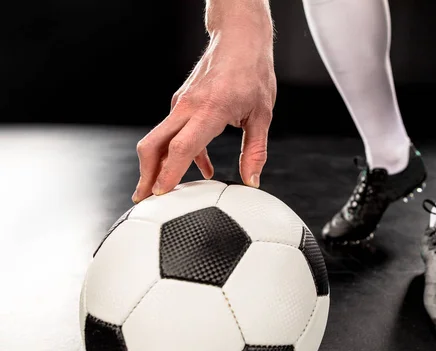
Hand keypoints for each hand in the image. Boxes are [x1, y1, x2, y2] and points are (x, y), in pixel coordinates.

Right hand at [132, 26, 275, 202]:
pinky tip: (196, 166)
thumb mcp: (262, 115)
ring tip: (159, 189)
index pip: (182, 147)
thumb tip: (251, 179)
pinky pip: (174, 131)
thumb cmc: (253, 72)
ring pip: (159, 137)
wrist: (240, 39)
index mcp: (210, 110)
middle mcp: (189, 106)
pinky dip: (177, 151)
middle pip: (155, 143)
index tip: (159, 193)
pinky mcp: (183, 101)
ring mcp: (182, 103)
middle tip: (144, 198)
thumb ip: (255, 151)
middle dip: (146, 173)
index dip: (169, 172)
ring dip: (157, 164)